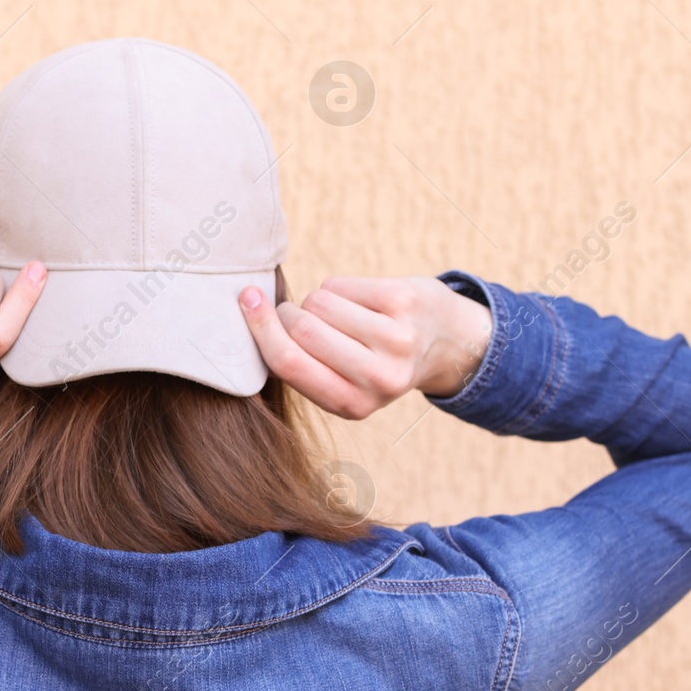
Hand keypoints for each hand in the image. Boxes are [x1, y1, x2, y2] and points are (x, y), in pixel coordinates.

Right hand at [239, 275, 492, 419]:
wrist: (444, 342)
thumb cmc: (375, 362)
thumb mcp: (343, 385)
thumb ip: (303, 366)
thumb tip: (252, 316)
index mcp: (353, 406)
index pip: (290, 363)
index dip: (261, 330)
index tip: (246, 301)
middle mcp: (379, 377)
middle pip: (301, 328)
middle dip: (287, 314)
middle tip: (297, 316)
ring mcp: (395, 337)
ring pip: (318, 302)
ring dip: (316, 302)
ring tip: (340, 316)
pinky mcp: (403, 301)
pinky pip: (340, 284)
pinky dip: (339, 289)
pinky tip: (361, 303)